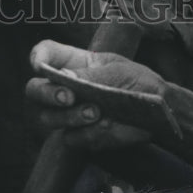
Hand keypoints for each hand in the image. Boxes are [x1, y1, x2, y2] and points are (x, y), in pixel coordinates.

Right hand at [26, 40, 162, 150]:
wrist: (159, 114)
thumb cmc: (138, 83)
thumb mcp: (118, 70)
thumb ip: (91, 74)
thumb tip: (64, 76)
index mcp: (72, 62)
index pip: (44, 54)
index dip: (37, 57)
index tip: (41, 65)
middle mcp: (64, 87)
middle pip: (34, 90)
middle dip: (46, 93)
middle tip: (68, 97)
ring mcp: (69, 114)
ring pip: (48, 118)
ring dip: (70, 117)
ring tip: (96, 112)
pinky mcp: (80, 136)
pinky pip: (72, 139)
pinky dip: (89, 134)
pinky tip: (107, 126)